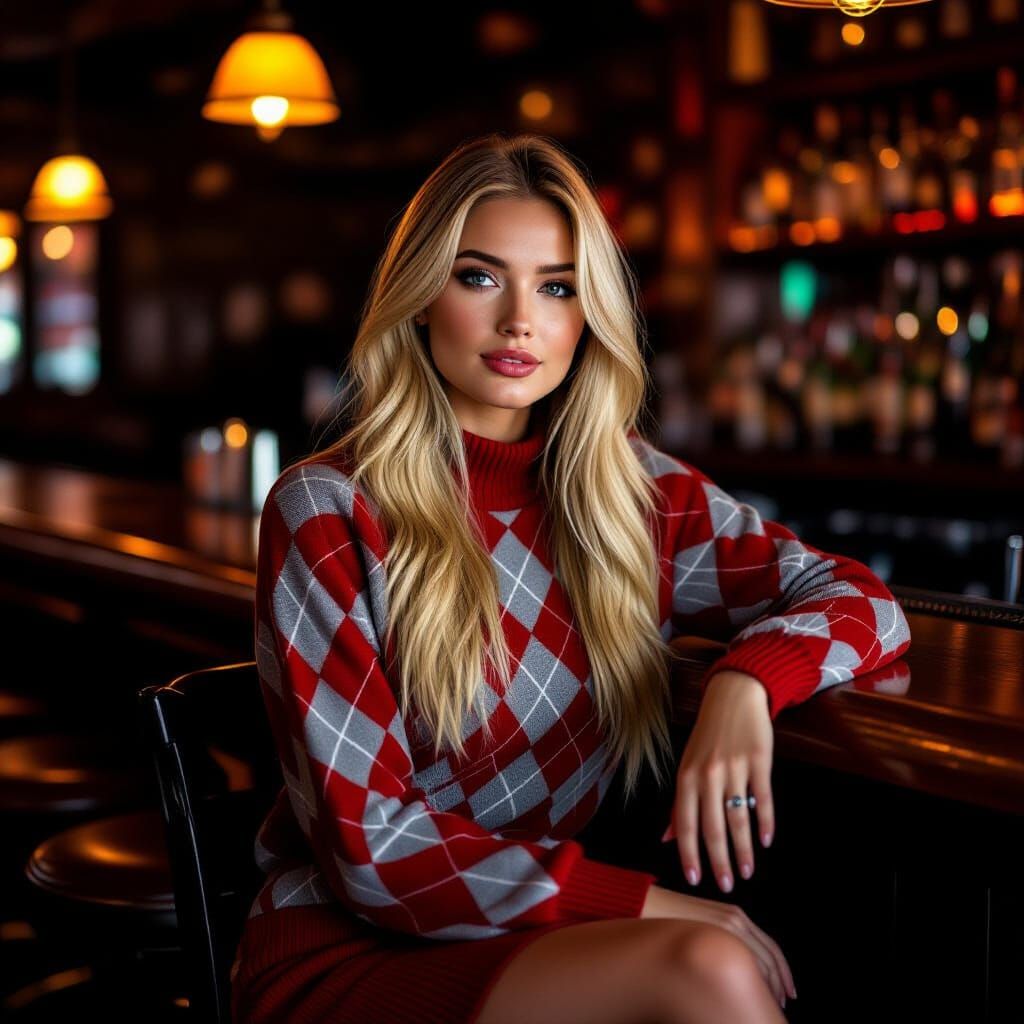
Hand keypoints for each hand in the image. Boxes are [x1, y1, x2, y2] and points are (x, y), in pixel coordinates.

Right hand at [641, 883, 795, 1006]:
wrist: (645, 907)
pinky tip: (746, 1001)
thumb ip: (723, 939)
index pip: (771, 948)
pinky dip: (750, 986)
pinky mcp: (713, 939)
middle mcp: (736, 921)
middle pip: (771, 959)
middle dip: (780, 984)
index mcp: (736, 916)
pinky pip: (740, 967)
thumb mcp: (704, 925)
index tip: (787, 991)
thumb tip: (739, 968)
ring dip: (768, 989)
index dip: (782, 972)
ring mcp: (725, 930)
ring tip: (766, 1008)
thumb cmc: (671, 919)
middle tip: (782, 1005)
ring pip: (760, 966)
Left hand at [663, 670, 774, 893]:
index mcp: (686, 777)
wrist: (733, 697)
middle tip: (726, 885)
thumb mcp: (687, 766)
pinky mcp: (759, 761)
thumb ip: (679, 804)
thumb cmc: (706, 737)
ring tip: (747, 871)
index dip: (689, 854)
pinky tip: (765, 840)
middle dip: (719, 860)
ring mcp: (734, 768)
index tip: (695, 879)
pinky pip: (763, 799)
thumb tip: (667, 839)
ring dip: (744, 848)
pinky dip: (765, 822)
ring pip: (739, 818)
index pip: (686, 824)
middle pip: (713, 827)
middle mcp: (707, 775)